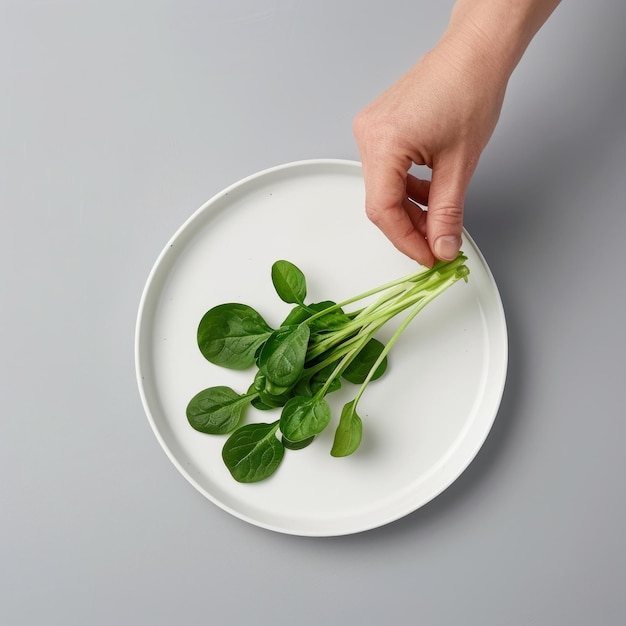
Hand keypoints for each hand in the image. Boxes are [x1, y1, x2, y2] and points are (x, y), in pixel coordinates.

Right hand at [353, 35, 507, 265]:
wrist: (475, 53)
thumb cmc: (470, 89)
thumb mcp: (461, 164)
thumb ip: (448, 213)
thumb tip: (441, 246)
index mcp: (383, 142)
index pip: (383, 210)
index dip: (406, 241)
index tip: (427, 257)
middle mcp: (368, 136)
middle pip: (381, 202)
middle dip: (410, 228)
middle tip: (436, 245)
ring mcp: (370, 131)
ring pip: (384, 189)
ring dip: (410, 210)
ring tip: (437, 221)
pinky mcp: (380, 129)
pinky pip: (387, 172)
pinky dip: (407, 190)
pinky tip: (428, 196)